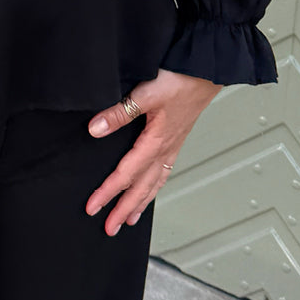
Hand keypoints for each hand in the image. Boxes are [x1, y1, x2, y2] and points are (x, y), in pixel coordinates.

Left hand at [85, 69, 222, 234]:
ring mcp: (173, 146)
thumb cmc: (181, 80)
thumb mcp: (146, 93)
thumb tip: (95, 129)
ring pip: (155, 183)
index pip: (126, 174)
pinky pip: (164, 172)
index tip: (92, 207)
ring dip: (141, 202)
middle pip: (141, 187)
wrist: (207, 71)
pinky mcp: (177, 139)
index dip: (107, 192)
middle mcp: (165, 149)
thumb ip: (120, 112)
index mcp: (156, 142)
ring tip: (130, 219)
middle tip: (109, 228)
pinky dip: (155, 186)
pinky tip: (151, 188)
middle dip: (124, 209)